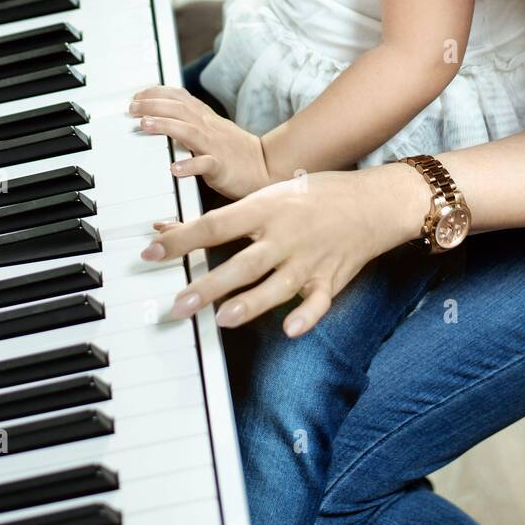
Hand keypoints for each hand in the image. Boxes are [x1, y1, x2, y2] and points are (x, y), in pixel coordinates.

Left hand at [130, 84, 271, 197]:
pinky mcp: (221, 167)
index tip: (138, 94)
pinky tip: (175, 168)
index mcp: (206, 118)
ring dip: (165, 126)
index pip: (180, 97)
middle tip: (132, 107)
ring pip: (188, 131)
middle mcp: (209, 127)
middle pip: (179, 109)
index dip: (157, 93)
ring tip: (145, 125)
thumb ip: (191, 119)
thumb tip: (166, 112)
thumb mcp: (213, 128)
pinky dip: (189, 165)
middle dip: (153, 105)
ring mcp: (215, 146)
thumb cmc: (236, 151)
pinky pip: (205, 164)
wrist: (266, 167)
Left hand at [141, 163, 426, 336]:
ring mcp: (309, 259)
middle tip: (178, 304)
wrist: (372, 201)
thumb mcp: (267, 195)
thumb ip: (221, 218)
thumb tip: (166, 227)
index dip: (181, 239)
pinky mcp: (330, 280)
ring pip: (276, 285)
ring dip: (250, 302)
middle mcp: (286, 235)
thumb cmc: (312, 196)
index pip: (216, 224)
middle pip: (242, 262)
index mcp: (266, 208)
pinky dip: (305, 315)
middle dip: (209, 284)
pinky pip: (318, 302)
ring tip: (222, 319)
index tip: (151, 252)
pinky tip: (289, 329)